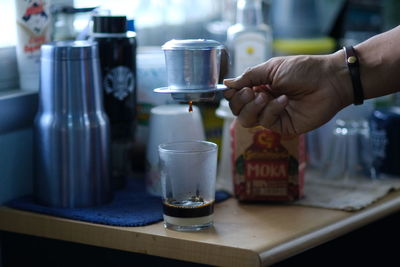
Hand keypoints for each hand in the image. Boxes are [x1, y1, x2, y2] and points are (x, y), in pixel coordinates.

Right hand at [223, 51, 351, 135]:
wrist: (329, 80)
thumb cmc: (304, 70)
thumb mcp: (272, 68)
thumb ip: (249, 76)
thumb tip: (227, 83)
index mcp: (259, 86)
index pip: (236, 96)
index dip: (232, 94)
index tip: (231, 89)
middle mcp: (263, 102)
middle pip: (238, 110)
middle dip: (240, 101)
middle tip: (251, 91)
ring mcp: (273, 115)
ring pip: (247, 120)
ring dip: (253, 107)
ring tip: (266, 96)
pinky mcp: (283, 126)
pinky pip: (266, 122)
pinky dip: (272, 110)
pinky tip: (284, 100)